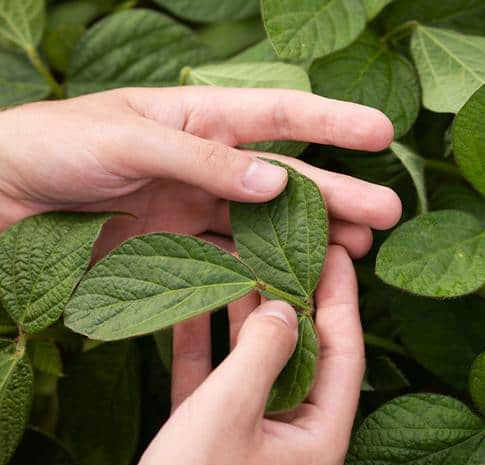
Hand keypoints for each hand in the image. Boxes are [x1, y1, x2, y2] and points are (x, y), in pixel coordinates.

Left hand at [0, 88, 400, 256]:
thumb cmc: (51, 146)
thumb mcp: (128, 139)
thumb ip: (204, 160)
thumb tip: (278, 182)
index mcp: (198, 117)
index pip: (279, 115)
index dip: (332, 122)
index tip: (382, 132)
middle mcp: (205, 162)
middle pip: (286, 179)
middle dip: (340, 194)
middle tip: (389, 213)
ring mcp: (191, 208)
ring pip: (265, 226)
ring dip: (310, 239)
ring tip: (357, 252)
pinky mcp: (171, 249)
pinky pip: (227, 261)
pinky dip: (259, 274)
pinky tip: (290, 284)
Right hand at [132, 246, 363, 464]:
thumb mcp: (227, 415)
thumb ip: (262, 354)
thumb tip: (285, 307)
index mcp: (319, 438)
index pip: (344, 352)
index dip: (341, 298)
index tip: (337, 252)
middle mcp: (294, 438)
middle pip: (302, 352)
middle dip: (289, 299)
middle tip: (284, 250)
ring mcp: (252, 440)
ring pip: (256, 364)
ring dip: (243, 318)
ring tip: (237, 264)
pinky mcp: (211, 443)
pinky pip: (215, 384)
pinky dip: (204, 348)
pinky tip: (191, 309)